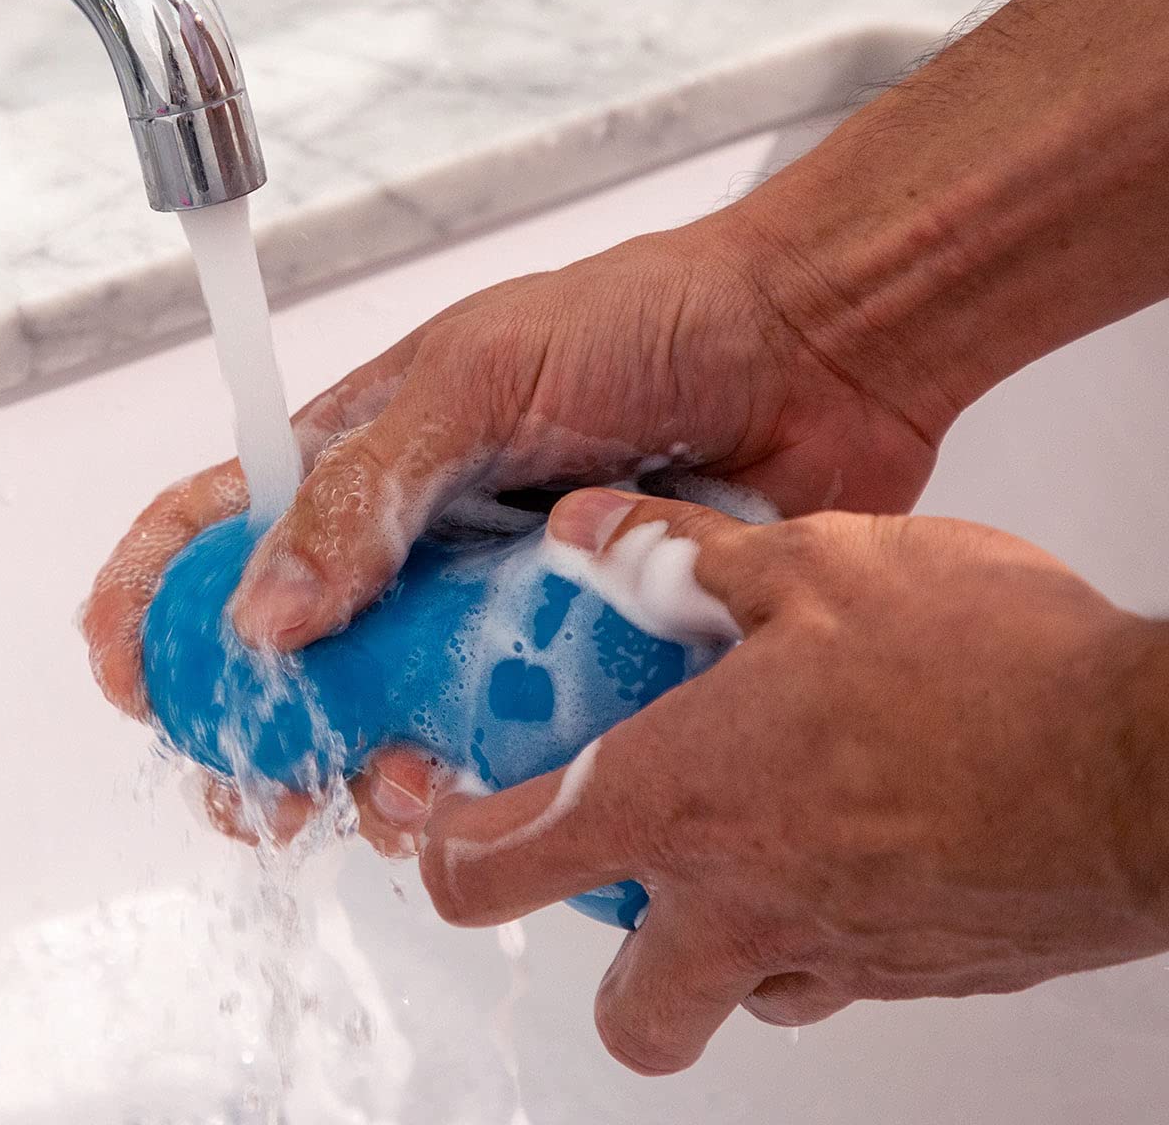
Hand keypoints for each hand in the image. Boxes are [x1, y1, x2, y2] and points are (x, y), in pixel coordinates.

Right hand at [83, 203, 944, 717]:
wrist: (809, 352)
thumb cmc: (648, 324)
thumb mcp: (481, 377)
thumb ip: (367, 487)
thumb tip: (266, 611)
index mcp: (378, 455)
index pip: (230, 524)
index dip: (161, 597)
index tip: (132, 673)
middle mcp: (430, 542)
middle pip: (308, 653)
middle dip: (265, 729)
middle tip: (256, 792)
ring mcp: (505, 602)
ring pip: (406, 712)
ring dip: (378, 769)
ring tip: (392, 796)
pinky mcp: (583, 648)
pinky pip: (517, 732)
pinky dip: (491, 776)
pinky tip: (485, 798)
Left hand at [392, 489, 1168, 1074]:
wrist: (1151, 764)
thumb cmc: (985, 664)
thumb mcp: (813, 563)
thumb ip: (682, 554)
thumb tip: (589, 529)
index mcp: (685, 801)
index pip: (498, 867)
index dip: (447, 851)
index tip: (446, 824)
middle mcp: (746, 905)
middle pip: (622, 1013)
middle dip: (600, 956)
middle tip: (617, 865)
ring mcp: (837, 957)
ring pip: (733, 1000)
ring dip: (712, 937)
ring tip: (743, 831)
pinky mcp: (919, 975)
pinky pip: (828, 977)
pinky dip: (808, 926)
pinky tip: (841, 832)